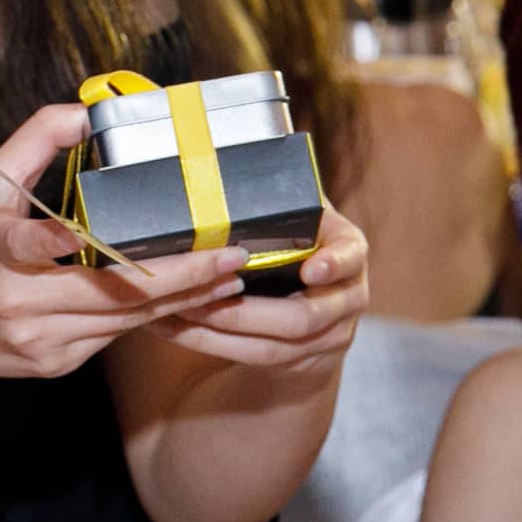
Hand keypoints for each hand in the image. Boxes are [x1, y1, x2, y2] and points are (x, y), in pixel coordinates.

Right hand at [0, 106, 253, 390]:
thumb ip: (33, 143)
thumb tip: (86, 111)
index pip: (19, 245)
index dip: (51, 240)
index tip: (75, 232)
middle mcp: (14, 302)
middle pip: (107, 294)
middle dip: (177, 277)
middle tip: (228, 256)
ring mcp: (37, 340)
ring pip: (123, 321)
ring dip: (181, 299)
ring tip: (227, 276)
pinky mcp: (54, 364)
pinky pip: (115, 339)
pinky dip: (153, 316)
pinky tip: (190, 299)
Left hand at [141, 201, 370, 377]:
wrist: (313, 292)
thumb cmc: (293, 234)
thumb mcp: (296, 212)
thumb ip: (276, 197)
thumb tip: (219, 160)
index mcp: (347, 250)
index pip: (349, 256)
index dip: (333, 264)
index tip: (311, 268)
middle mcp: (347, 297)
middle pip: (303, 317)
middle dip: (243, 311)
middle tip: (197, 296)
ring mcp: (330, 334)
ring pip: (272, 347)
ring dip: (216, 332)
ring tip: (171, 313)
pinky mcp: (302, 360)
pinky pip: (253, 358)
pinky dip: (209, 343)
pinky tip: (172, 327)